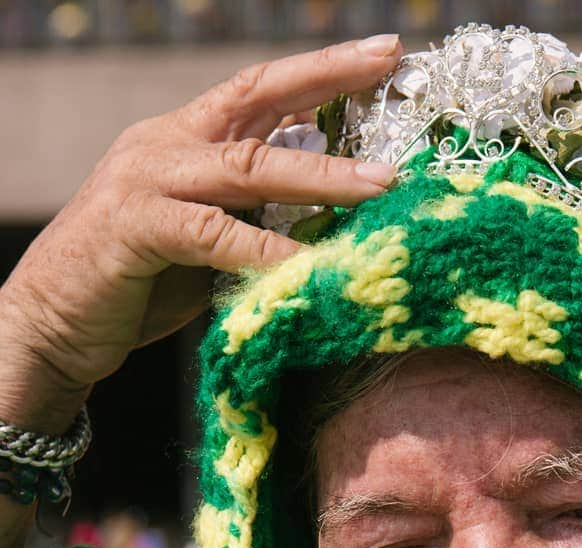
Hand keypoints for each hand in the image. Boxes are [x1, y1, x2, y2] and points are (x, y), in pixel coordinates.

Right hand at [0, 35, 400, 433]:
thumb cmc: (138, 284)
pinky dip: (264, 249)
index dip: (321, 70)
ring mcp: (148, 180)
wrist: (53, 322)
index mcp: (187, 139)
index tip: (383, 52)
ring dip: (320, 176)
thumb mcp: (209, 236)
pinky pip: (213, 235)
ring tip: (380, 187)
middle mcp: (168, 144)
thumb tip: (323, 196)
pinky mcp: (135, 227)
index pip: (261, 90)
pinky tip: (308, 264)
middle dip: (327, 78)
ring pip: (247, 166)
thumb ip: (253, 208)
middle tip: (387, 63)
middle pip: (258, 98)